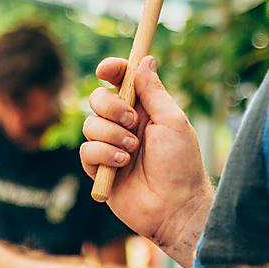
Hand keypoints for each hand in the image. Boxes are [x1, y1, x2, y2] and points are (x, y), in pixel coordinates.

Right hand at [81, 56, 210, 256]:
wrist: (175, 207)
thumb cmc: (181, 164)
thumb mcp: (172, 121)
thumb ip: (154, 92)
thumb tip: (145, 60)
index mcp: (145, 110)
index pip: (122, 81)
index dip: (112, 70)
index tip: (106, 69)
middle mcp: (126, 126)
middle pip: (98, 99)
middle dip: (110, 106)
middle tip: (132, 121)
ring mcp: (111, 147)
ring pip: (90, 125)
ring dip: (112, 135)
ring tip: (133, 151)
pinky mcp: (100, 170)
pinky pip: (87, 151)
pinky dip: (103, 154)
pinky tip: (122, 165)